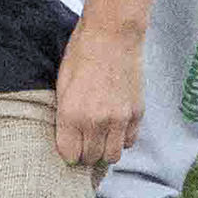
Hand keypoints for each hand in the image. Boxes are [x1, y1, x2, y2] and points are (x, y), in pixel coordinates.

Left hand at [53, 15, 143, 167]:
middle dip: (84, 157)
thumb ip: (64, 114)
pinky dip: (121, 141)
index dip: (67, 155)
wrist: (111, 38)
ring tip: (97, 142)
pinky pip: (130, 141)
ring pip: (113, 156)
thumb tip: (66, 136)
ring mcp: (120, 119)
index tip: (67, 150)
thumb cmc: (79, 56)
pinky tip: (113, 131)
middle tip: (81, 147)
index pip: (70, 154)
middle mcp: (97, 122)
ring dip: (104, 152)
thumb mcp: (60, 85)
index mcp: (72, 114)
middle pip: (91, 158)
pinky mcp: (137, 114)